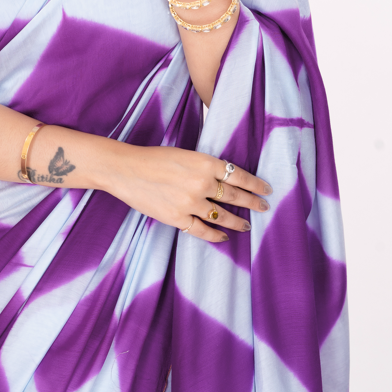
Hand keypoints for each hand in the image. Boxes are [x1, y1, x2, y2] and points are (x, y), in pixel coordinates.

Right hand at [104, 142, 271, 243]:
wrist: (125, 170)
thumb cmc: (153, 158)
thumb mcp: (185, 154)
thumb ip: (205, 166)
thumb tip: (225, 178)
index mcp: (205, 162)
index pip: (239, 175)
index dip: (255, 184)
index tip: (267, 190)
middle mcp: (201, 183)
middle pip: (235, 196)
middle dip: (252, 203)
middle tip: (264, 208)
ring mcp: (189, 202)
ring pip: (221, 216)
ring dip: (237, 222)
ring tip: (247, 225)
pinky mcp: (177, 218)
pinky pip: (202, 231)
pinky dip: (215, 235)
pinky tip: (224, 237)